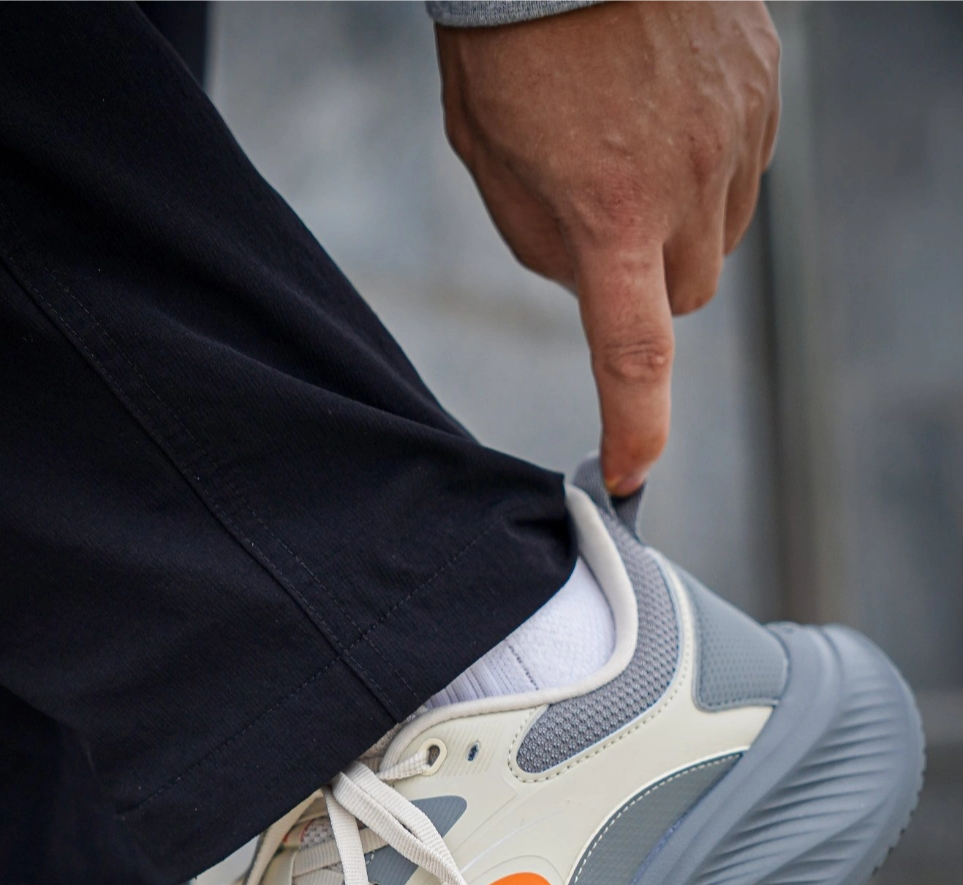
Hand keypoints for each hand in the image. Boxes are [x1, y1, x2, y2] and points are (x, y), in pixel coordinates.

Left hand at [435, 0, 779, 494]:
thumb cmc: (512, 34)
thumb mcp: (490, 153)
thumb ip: (541, 240)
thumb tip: (593, 284)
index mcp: (610, 210)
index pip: (633, 351)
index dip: (635, 423)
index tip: (630, 473)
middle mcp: (689, 184)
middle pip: (684, 294)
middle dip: (645, 286)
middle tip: (598, 225)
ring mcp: (737, 135)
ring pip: (718, 233)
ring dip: (678, 224)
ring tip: (626, 149)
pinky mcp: (762, 91)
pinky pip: (744, 167)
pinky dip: (707, 166)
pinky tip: (663, 113)